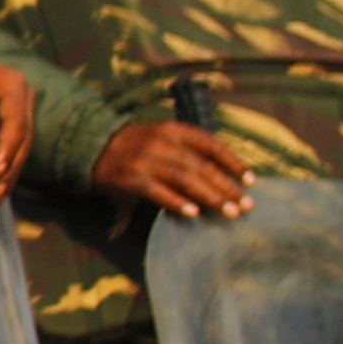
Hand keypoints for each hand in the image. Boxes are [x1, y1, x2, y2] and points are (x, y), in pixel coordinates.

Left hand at [0, 49, 35, 201]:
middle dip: (11, 168)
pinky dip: (4, 173)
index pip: (15, 121)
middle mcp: (23, 102)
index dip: (8, 145)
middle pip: (23, 140)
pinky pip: (11, 153)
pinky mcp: (11, 129)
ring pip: (20, 151)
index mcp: (13, 86)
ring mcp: (20, 116)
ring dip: (10, 176)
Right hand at [91, 118, 253, 221]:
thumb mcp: (163, 137)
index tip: (252, 180)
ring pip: (184, 179)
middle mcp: (161, 142)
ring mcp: (144, 160)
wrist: (91, 145)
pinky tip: (193, 213)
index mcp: (173, 130)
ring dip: (210, 197)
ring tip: (230, 212)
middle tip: (247, 205)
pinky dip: (176, 202)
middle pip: (201, 166)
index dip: (234, 162)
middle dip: (227, 186)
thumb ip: (189, 151)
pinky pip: (157, 192)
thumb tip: (226, 174)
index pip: (210, 144)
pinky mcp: (130, 178)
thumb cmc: (136, 145)